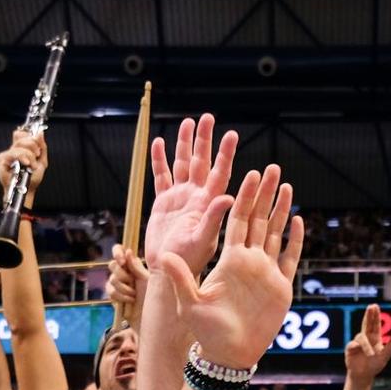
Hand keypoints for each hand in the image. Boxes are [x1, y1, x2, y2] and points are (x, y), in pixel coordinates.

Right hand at [0, 130, 47, 204]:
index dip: (30, 137)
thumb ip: (42, 146)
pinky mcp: (2, 160)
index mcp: (21, 148)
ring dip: (29, 155)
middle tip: (37, 155)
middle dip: (32, 145)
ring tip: (32, 165)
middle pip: (21, 137)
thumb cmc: (32, 178)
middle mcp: (13, 150)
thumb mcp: (42, 160)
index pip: (22, 134)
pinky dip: (21, 157)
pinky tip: (25, 163)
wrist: (27, 190)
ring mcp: (7, 154)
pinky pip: (12, 153)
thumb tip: (40, 133)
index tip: (38, 148)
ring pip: (18, 145)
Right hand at [106, 243, 147, 316]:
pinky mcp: (113, 296)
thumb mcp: (148, 280)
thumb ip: (137, 267)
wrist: (150, 317)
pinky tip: (130, 301)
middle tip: (133, 283)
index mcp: (132, 264)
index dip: (117, 252)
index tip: (122, 261)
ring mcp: (117, 284)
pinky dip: (121, 297)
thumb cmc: (154, 297)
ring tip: (134, 295)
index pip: (119, 250)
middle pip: (112, 265)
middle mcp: (124, 271)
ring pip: (111, 279)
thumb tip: (128, 252)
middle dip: (123, 275)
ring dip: (124, 288)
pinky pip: (111, 291)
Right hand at [144, 114, 238, 280]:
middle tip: (208, 118)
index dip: (225, 155)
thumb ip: (213, 219)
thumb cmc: (190, 262)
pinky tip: (159, 143)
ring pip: (182, 164)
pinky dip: (159, 161)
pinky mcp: (164, 202)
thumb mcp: (203, 241)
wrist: (169, 271)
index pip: (220, 174)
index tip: (232, 135)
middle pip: (201, 162)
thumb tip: (228, 198)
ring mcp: (180, 197)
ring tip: (188, 122)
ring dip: (185, 144)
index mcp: (208, 204)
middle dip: (204, 140)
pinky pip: (162, 177)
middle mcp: (196, 197)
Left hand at [153, 163, 302, 371]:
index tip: (248, 174)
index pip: (237, 220)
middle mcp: (248, 260)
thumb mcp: (189, 301)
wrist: (229, 354)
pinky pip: (289, 257)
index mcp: (229, 259)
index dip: (244, 197)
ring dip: (281, 209)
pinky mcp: (281, 286)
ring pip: (276, 233)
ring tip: (286, 185)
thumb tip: (163, 254)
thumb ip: (180, 277)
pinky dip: (294, 239)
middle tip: (272, 168)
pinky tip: (298, 220)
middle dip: (265, 194)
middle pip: (259, 219)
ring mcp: (266, 271)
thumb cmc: (207, 331)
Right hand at [343, 303, 390, 384]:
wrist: (363, 375)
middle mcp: (366, 338)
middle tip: (371, 306)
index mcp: (375, 338)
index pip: (375, 324)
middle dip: (369, 315)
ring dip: (366, 345)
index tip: (374, 306)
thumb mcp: (385, 355)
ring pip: (361, 337)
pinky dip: (357, 347)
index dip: (375, 315)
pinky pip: (353, 344)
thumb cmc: (374, 365)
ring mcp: (357, 342)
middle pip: (367, 323)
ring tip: (371, 354)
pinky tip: (358, 349)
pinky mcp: (350, 348)